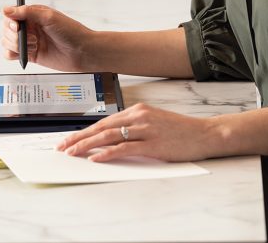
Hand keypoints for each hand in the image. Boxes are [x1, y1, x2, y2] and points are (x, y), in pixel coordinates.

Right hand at [1, 4, 93, 71]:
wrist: (82, 51)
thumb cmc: (70, 31)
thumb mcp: (49, 17)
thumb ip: (27, 12)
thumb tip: (6, 9)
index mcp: (33, 14)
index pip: (11, 15)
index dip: (10, 21)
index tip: (17, 27)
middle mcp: (29, 27)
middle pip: (7, 29)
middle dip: (15, 35)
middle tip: (32, 38)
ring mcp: (28, 41)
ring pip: (7, 42)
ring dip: (17, 45)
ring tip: (35, 45)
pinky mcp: (29, 54)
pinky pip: (10, 54)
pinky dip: (14, 54)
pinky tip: (28, 53)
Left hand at [55, 103, 215, 162]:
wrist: (204, 134)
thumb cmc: (180, 131)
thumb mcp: (154, 122)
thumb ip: (134, 127)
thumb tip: (110, 139)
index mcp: (139, 110)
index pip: (105, 121)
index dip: (85, 131)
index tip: (70, 139)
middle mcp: (140, 116)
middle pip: (102, 127)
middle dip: (79, 137)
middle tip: (63, 147)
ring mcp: (146, 129)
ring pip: (109, 137)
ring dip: (87, 145)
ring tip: (72, 153)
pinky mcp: (153, 144)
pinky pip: (124, 148)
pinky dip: (107, 153)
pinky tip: (95, 158)